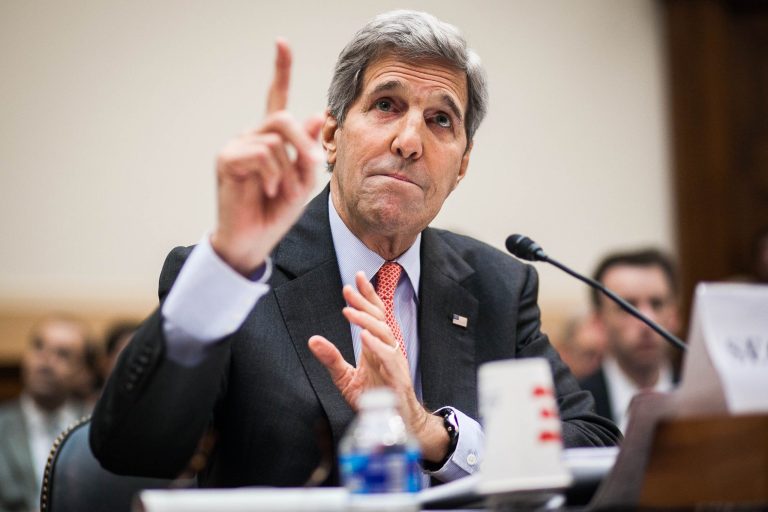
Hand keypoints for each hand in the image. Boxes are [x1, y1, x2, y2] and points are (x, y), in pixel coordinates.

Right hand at [210, 39, 323, 275]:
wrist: (253, 240)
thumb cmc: (276, 211)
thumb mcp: (302, 180)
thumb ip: (308, 150)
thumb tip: (317, 114)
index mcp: (271, 139)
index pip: (275, 98)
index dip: (280, 71)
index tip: (282, 43)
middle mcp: (252, 137)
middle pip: (281, 118)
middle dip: (303, 142)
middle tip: (313, 164)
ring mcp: (237, 147)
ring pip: (275, 139)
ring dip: (287, 168)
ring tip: (279, 191)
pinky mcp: (227, 160)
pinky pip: (262, 154)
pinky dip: (272, 176)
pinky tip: (266, 192)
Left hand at [308, 272, 450, 462]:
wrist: (394, 422)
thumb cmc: (375, 398)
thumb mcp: (345, 378)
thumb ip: (331, 358)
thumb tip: (312, 339)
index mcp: (376, 345)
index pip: (374, 314)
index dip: (367, 295)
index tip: (356, 277)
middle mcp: (387, 348)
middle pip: (379, 317)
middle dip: (364, 301)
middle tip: (347, 290)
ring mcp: (394, 360)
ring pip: (384, 332)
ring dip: (366, 320)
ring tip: (348, 311)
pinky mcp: (397, 376)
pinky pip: (389, 356)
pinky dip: (377, 346)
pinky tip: (364, 336)